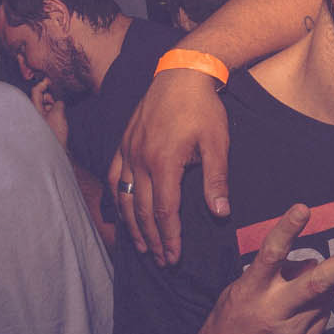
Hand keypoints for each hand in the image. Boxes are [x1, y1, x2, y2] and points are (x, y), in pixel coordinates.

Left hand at [28, 77, 68, 147]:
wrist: (54, 151)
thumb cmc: (53, 134)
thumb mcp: (58, 114)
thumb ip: (58, 103)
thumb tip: (58, 101)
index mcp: (33, 108)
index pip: (35, 91)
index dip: (43, 84)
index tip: (50, 81)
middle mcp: (33, 113)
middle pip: (39, 98)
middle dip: (49, 96)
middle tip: (56, 99)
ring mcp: (37, 120)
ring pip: (43, 106)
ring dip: (52, 105)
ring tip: (59, 111)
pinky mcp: (42, 126)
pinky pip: (46, 114)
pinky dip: (52, 112)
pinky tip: (59, 118)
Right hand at [109, 68, 229, 263]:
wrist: (182, 73)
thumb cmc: (203, 108)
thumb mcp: (217, 142)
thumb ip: (216, 179)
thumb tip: (220, 213)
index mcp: (164, 162)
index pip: (164, 211)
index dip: (169, 237)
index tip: (174, 258)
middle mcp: (140, 159)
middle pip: (142, 210)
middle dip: (152, 239)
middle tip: (161, 260)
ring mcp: (128, 150)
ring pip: (124, 197)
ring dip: (132, 225)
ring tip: (141, 246)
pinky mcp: (124, 142)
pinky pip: (113, 176)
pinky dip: (116, 198)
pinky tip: (122, 211)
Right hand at [173, 204, 333, 333]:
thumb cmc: (226, 325)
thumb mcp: (238, 292)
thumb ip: (274, 275)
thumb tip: (310, 262)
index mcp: (250, 292)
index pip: (271, 255)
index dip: (288, 229)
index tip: (303, 208)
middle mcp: (274, 312)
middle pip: (318, 282)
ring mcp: (293, 333)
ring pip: (324, 297)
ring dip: (319, 285)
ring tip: (293, 293)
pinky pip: (321, 316)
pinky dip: (315, 307)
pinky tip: (295, 314)